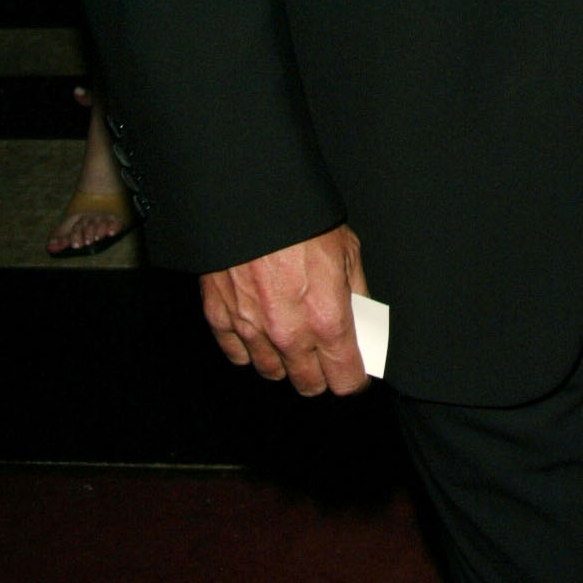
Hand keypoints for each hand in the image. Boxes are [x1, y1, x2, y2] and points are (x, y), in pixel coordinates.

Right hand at [200, 224, 368, 395]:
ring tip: (292, 338)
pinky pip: (238, 355)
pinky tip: (261, 329)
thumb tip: (361, 319)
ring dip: (284, 361)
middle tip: (325, 357)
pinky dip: (250, 348)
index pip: (344, 379)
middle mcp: (289, 334)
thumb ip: (355, 292)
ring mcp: (252, 330)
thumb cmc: (302, 220)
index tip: (354, 373)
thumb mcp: (346, 250)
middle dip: (321, 375)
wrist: (251, 198)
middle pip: (308, 384)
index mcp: (327, 318)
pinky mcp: (221, 319)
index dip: (353, 378)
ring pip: (272, 372)